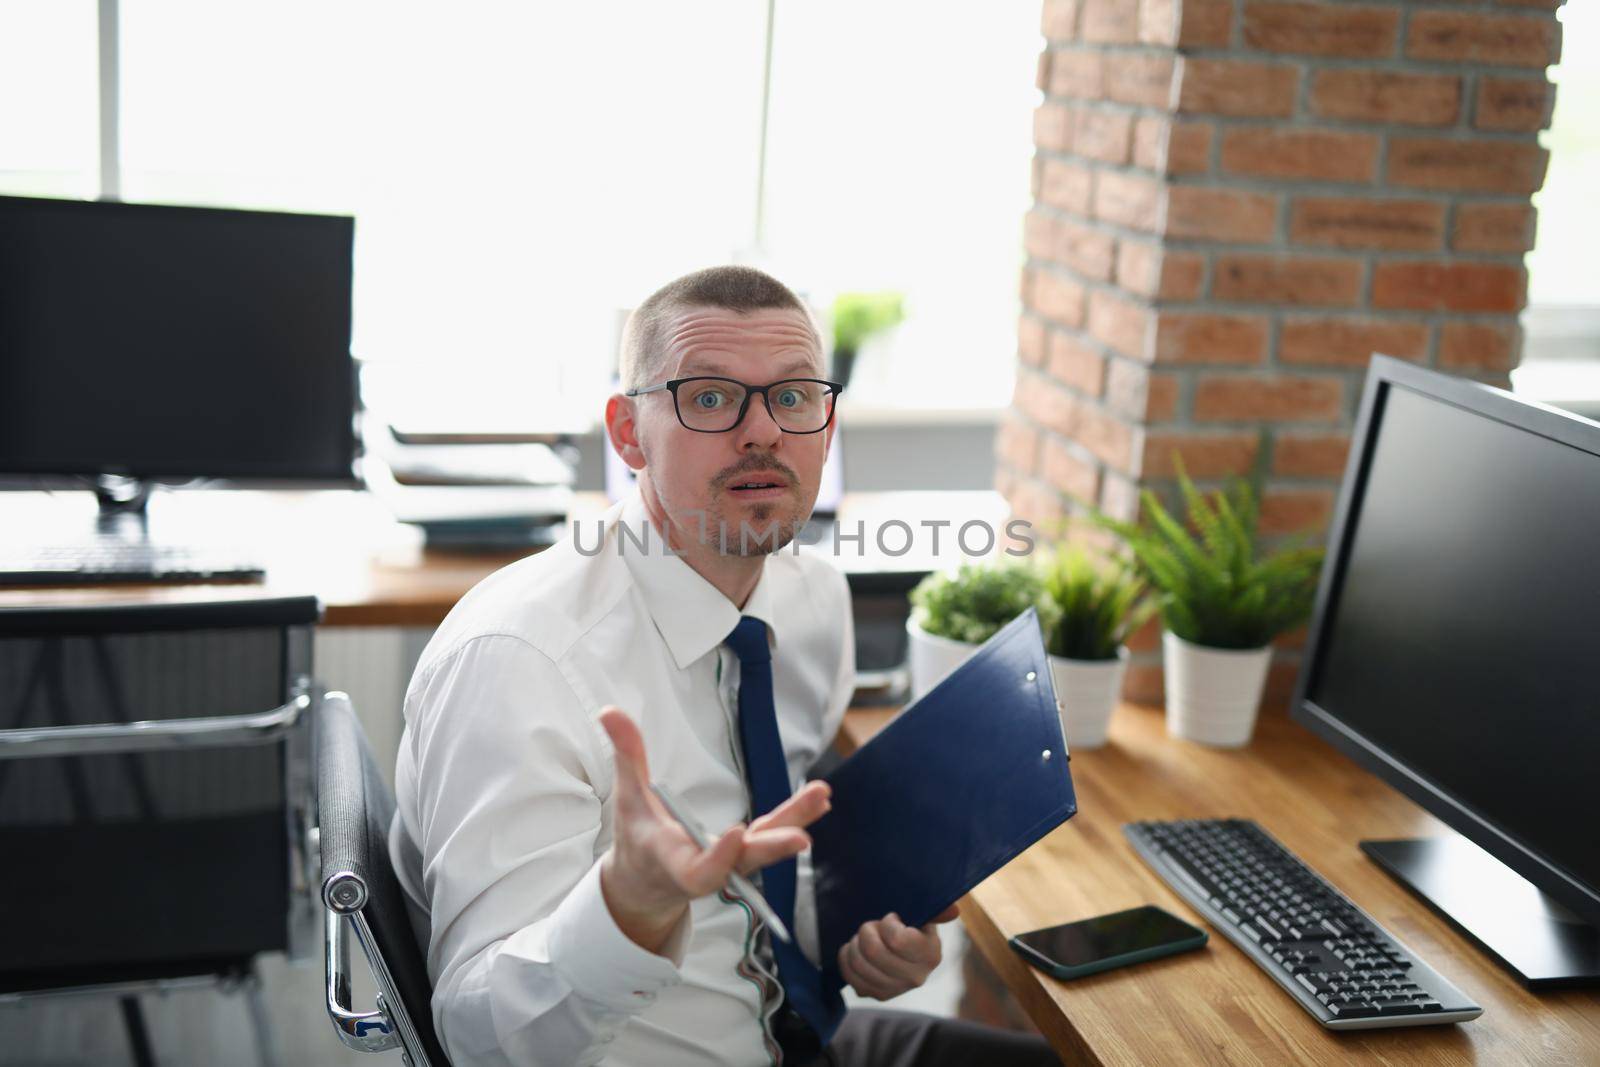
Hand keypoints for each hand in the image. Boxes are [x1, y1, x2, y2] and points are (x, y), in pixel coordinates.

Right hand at [596, 705, 830, 953]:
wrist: (649, 880)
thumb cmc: (638, 837)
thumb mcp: (627, 797)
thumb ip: (626, 755)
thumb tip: (609, 711)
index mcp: (673, 860)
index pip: (700, 870)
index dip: (719, 858)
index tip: (737, 834)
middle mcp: (708, 866)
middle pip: (744, 863)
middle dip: (772, 849)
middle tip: (801, 838)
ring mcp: (732, 861)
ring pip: (766, 846)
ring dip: (795, 822)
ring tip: (821, 796)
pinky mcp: (747, 851)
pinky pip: (773, 835)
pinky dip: (797, 818)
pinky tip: (820, 800)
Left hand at [837, 905, 959, 1000]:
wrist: (900, 948)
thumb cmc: (912, 924)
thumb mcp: (924, 914)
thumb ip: (937, 910)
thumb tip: (954, 911)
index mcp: (931, 955)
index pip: (897, 940)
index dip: (887, 924)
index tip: (891, 918)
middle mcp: (916, 978)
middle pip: (874, 952)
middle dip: (867, 931)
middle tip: (872, 925)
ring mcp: (895, 990)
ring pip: (859, 964)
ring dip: (855, 943)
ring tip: (863, 936)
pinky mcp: (876, 995)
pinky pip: (850, 977)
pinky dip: (846, 958)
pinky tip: (854, 949)